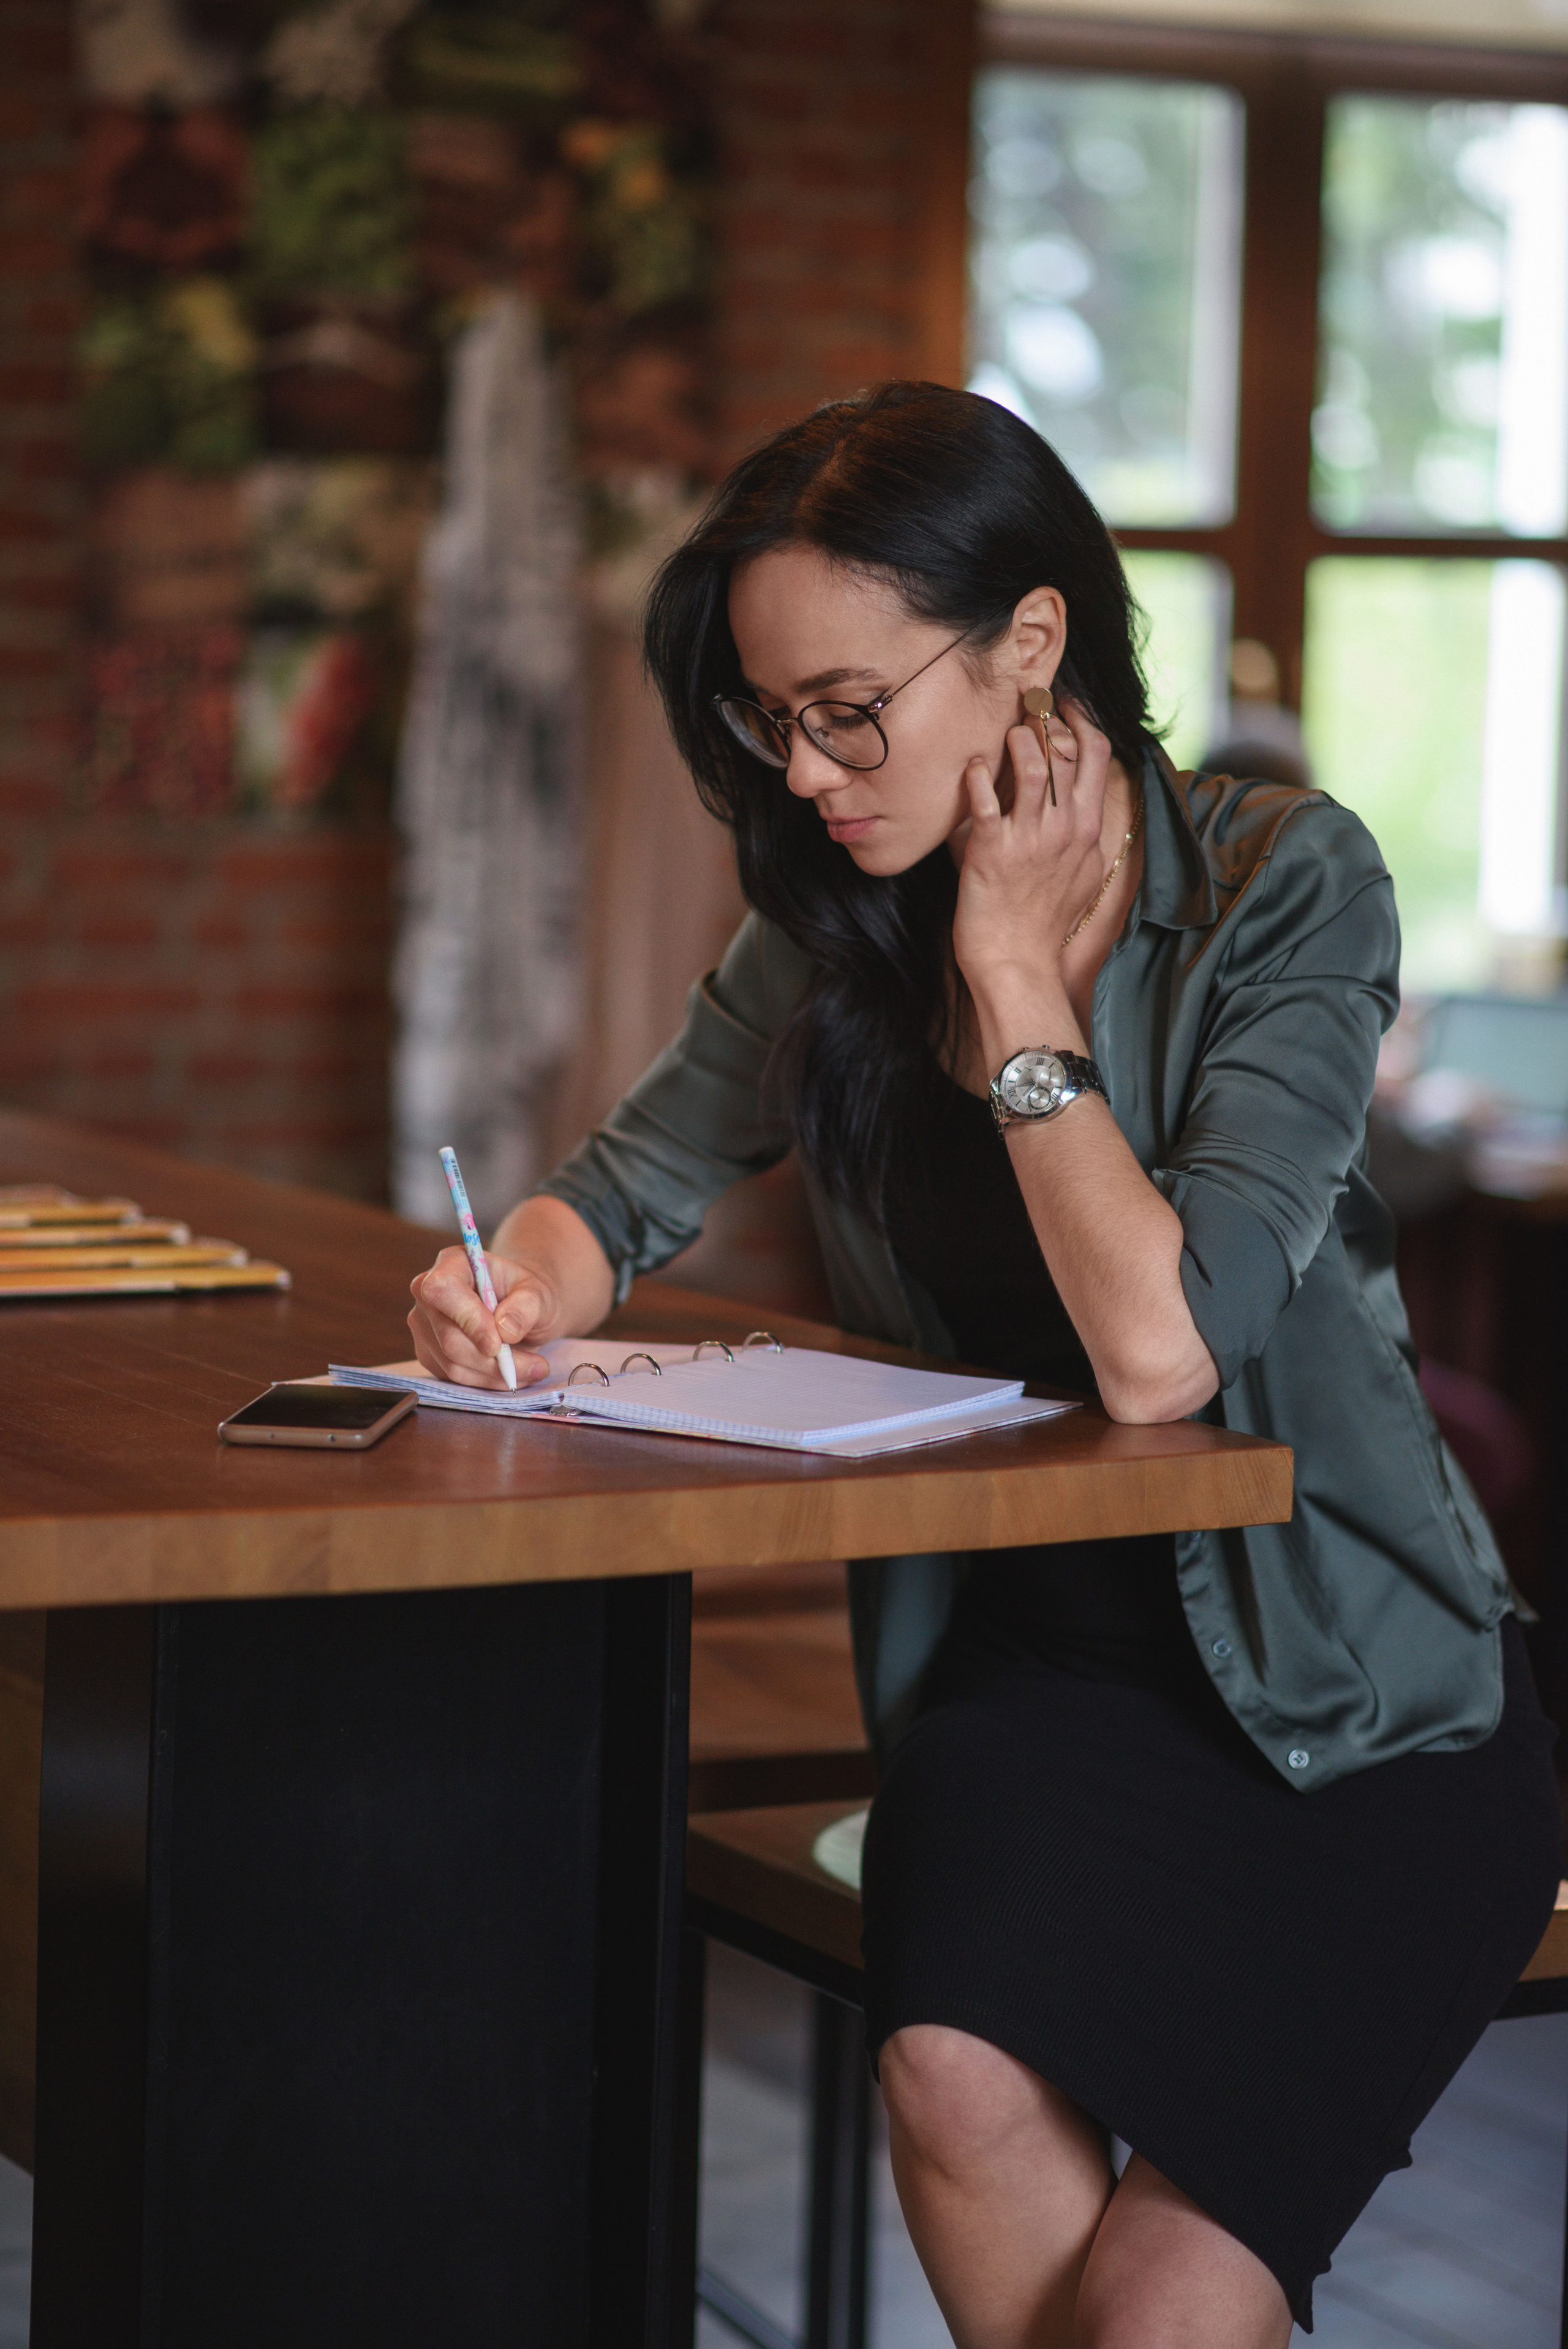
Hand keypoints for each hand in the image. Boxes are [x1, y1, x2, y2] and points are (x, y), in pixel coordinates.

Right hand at [407, 1246, 561, 1388]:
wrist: (518, 1310)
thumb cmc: (525, 1294)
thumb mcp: (538, 1292)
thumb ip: (527, 1305)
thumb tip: (506, 1330)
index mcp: (451, 1264)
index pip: (442, 1290)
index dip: (468, 1319)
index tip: (498, 1343)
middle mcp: (427, 1294)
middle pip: (449, 1337)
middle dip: (493, 1360)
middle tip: (536, 1365)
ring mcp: (424, 1326)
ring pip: (452, 1364)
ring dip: (496, 1374)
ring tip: (533, 1369)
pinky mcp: (429, 1353)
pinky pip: (454, 1378)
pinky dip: (487, 1382)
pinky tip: (512, 1373)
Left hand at [951, 695, 1115, 1006]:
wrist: (1017, 962)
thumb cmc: (1043, 923)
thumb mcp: (1082, 876)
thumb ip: (1084, 837)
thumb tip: (1084, 811)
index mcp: (1088, 827)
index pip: (1096, 754)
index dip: (1082, 719)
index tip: (1066, 702)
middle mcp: (1066, 827)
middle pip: (1068, 750)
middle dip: (1050, 715)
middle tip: (1031, 701)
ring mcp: (1031, 838)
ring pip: (1032, 765)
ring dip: (1018, 738)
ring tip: (1006, 732)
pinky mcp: (993, 850)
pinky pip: (986, 799)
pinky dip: (977, 776)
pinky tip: (971, 767)